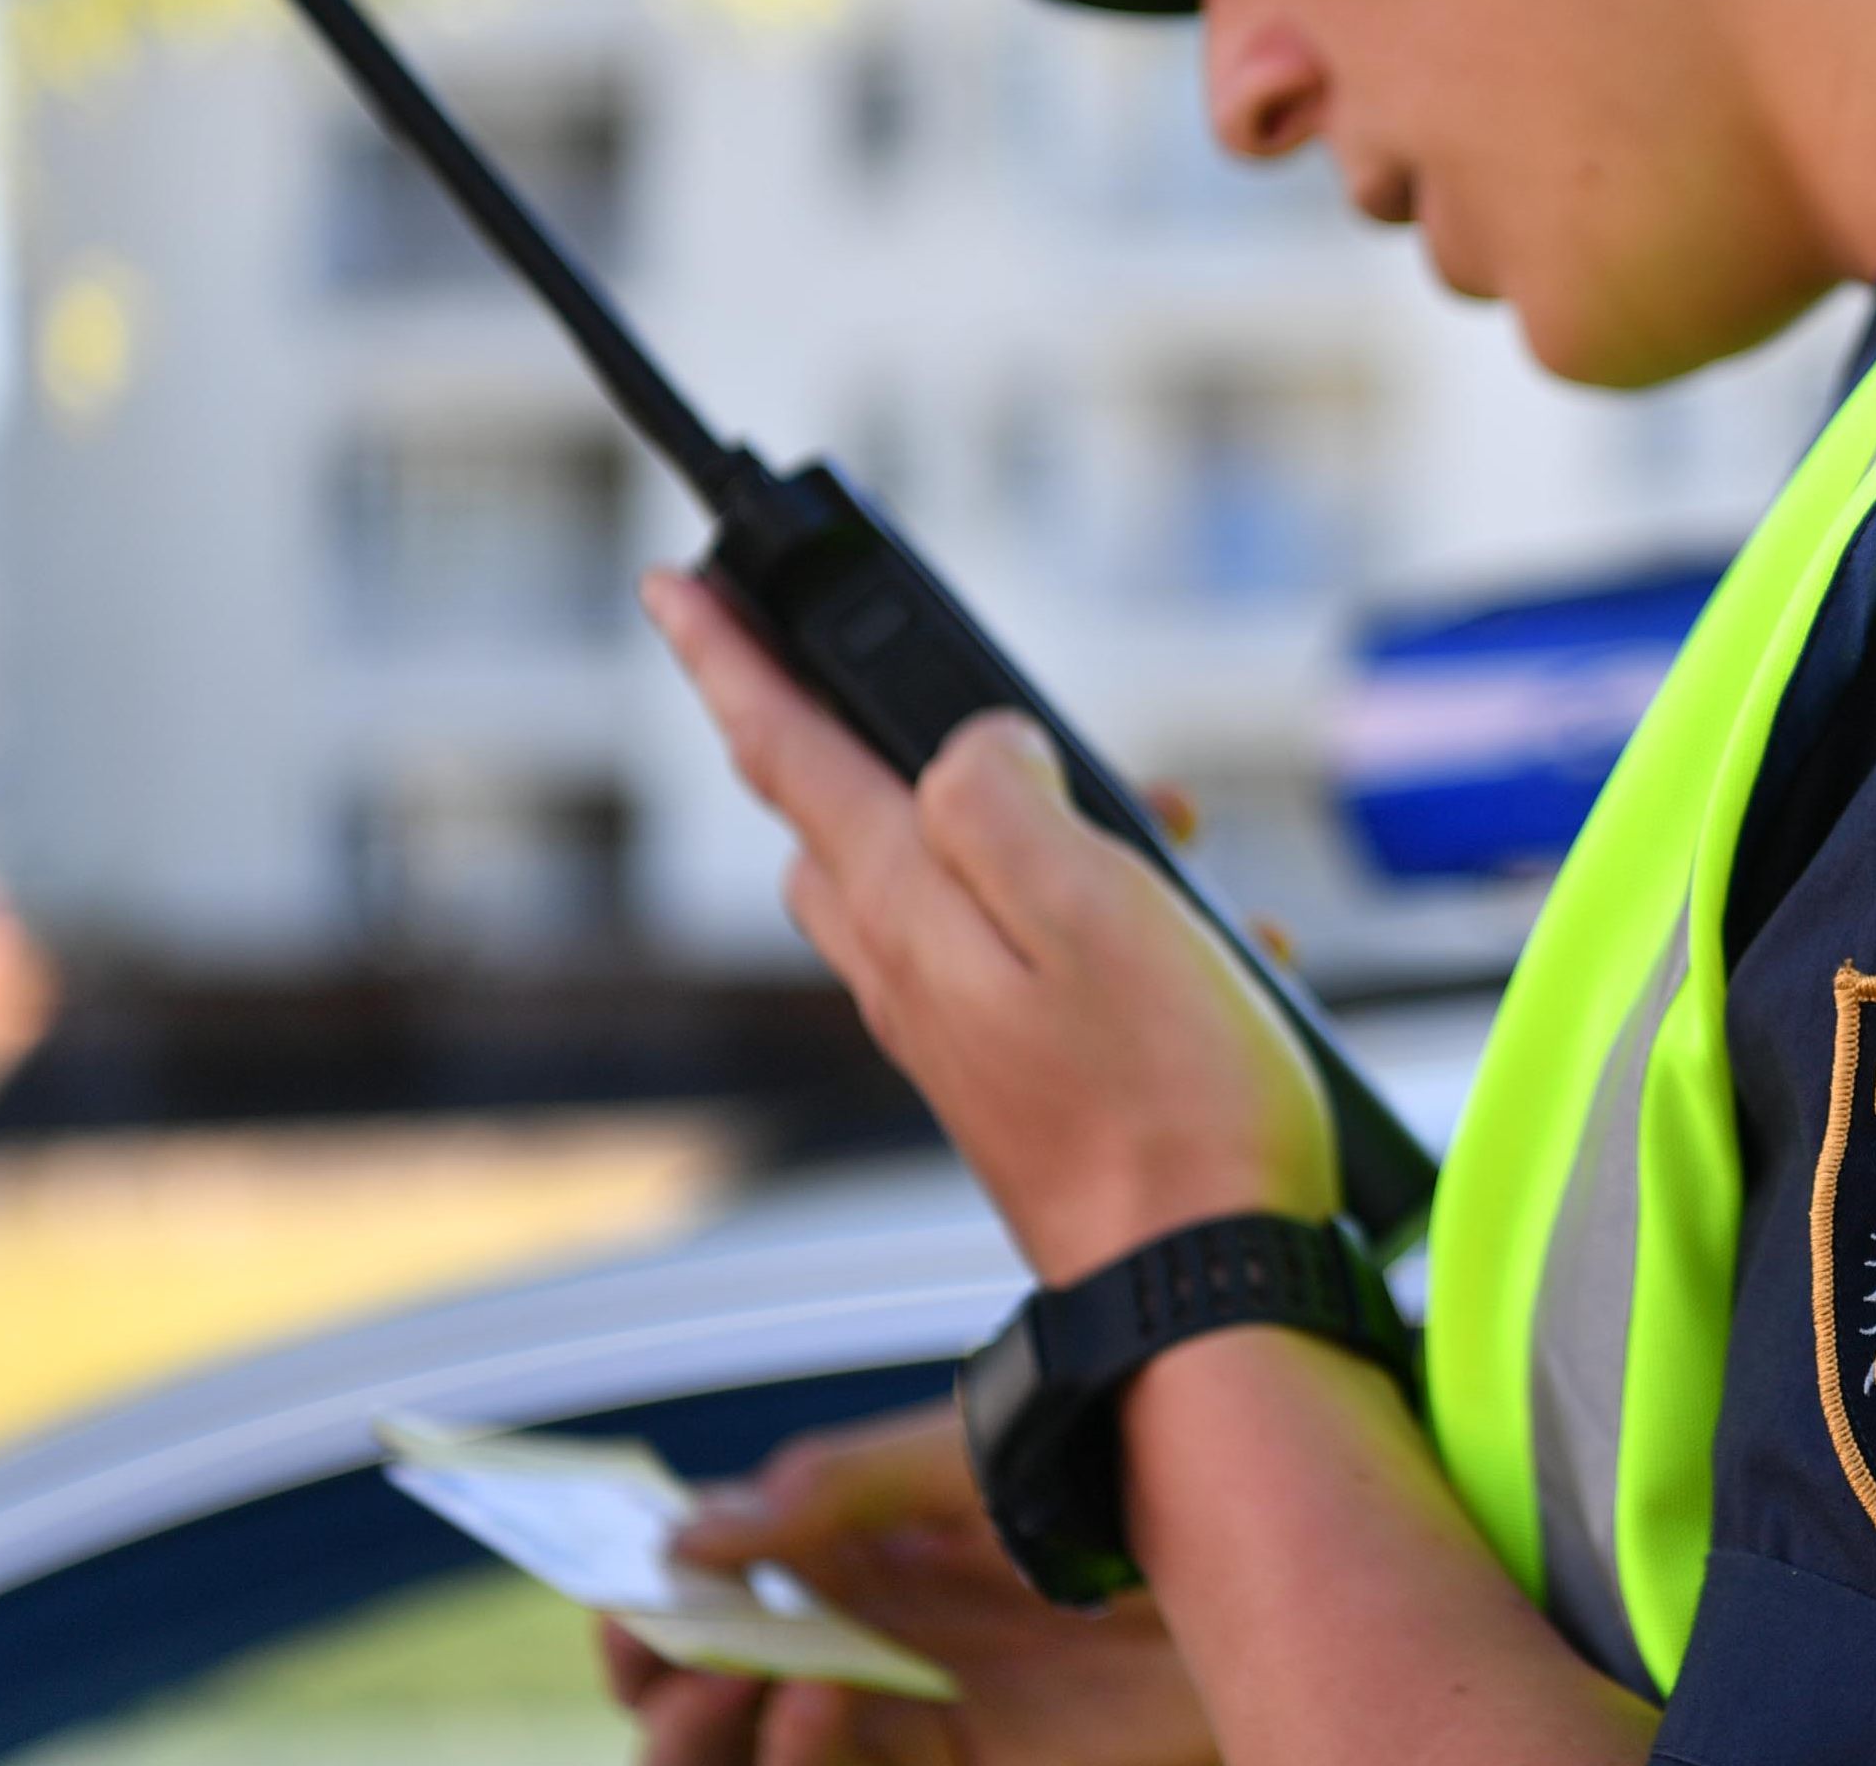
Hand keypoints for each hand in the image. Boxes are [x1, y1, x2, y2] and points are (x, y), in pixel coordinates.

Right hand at [600, 1405, 1215, 1765]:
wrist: (1228, 1508)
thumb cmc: (1093, 1456)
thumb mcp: (954, 1454)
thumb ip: (827, 1492)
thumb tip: (683, 1534)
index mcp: (838, 1557)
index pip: (700, 1613)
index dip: (640, 1624)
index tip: (622, 1609)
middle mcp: (857, 1642)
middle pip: (706, 1714)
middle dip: (666, 1704)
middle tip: (680, 1665)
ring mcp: (909, 1711)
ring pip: (765, 1764)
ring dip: (718, 1744)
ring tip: (738, 1687)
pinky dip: (812, 1756)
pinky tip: (818, 1698)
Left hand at [642, 569, 1334, 1281]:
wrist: (1200, 1288)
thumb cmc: (1170, 1106)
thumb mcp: (1095, 907)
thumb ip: (1007, 799)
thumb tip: (976, 743)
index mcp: (905, 909)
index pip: (786, 753)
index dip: (729, 657)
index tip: (676, 586)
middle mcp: (904, 970)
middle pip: (846, 818)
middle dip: (913, 746)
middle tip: (1035, 729)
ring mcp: (952, 1032)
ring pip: (944, 883)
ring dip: (1041, 835)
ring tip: (1170, 843)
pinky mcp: (1008, 1079)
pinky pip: (1018, 954)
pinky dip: (1094, 920)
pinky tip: (1197, 951)